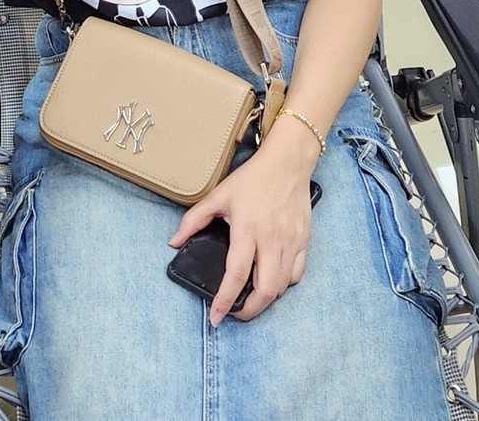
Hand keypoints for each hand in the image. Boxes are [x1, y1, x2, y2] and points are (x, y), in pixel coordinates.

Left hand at [169, 141, 317, 324]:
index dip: (225, 300)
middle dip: (249, 310)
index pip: (236, 275)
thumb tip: (173, 242)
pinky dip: (284, 284)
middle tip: (236, 313)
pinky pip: (297, 273)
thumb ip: (193, 220)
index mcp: (247, 229)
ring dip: (266, 299)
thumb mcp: (218, 196)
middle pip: (265, 290)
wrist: (288, 162)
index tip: (216, 316)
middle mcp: (271, 239)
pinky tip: (272, 281)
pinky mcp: (304, 240)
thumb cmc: (252, 179)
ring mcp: (291, 241)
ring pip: (282, 286)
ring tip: (250, 299)